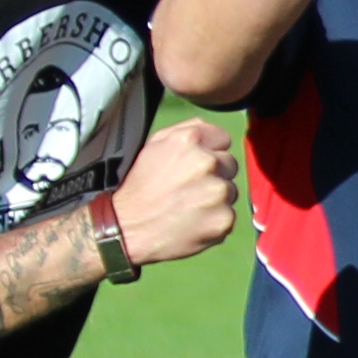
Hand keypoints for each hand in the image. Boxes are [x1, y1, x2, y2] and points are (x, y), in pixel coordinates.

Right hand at [108, 117, 243, 265]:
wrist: (127, 228)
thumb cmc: (140, 186)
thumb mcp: (154, 145)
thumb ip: (187, 130)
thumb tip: (211, 129)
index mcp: (189, 140)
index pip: (223, 138)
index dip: (211, 151)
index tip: (195, 164)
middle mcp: (207, 162)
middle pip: (230, 164)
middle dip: (215, 174)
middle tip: (188, 188)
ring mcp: (218, 192)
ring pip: (231, 191)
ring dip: (215, 198)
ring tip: (188, 206)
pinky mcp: (224, 218)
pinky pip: (229, 215)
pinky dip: (215, 220)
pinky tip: (193, 222)